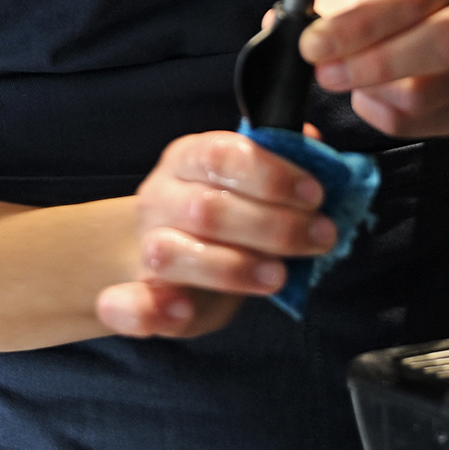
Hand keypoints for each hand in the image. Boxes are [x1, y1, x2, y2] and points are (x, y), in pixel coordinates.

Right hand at [95, 130, 334, 339]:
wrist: (164, 254)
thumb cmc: (223, 215)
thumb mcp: (247, 181)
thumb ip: (277, 163)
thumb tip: (310, 137)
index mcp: (187, 159)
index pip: (219, 155)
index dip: (270, 174)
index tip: (314, 194)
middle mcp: (160, 199)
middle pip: (206, 209)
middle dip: (273, 225)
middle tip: (321, 237)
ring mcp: (146, 248)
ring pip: (170, 253)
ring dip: (230, 267)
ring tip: (278, 276)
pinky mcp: (139, 298)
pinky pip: (127, 304)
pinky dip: (148, 310)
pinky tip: (181, 311)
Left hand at [297, 0, 448, 138]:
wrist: (439, 6)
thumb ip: (319, 0)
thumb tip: (277, 23)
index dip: (357, 27)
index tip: (311, 45)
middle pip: (444, 45)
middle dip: (372, 65)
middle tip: (324, 72)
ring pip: (432, 92)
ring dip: (373, 93)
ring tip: (342, 80)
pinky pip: (430, 123)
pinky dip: (387, 117)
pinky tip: (369, 96)